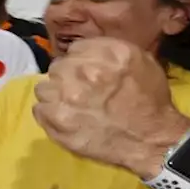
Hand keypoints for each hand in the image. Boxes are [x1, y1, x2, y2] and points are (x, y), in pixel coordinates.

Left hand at [31, 37, 189, 179]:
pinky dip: (49, 113)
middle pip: (58, 67)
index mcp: (107, 54)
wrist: (150, 139)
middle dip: (67, 77)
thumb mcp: (140, 61)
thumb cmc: (150, 101)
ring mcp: (67, 97)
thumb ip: (108, 51)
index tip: (86, 72)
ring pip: (44, 88)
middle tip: (80, 91)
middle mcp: (85, 71)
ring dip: (55, 95)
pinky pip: (39, 109)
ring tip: (71, 106)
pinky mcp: (57, 120)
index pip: (75, 49)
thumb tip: (83, 52)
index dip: (80, 61)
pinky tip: (66, 118)